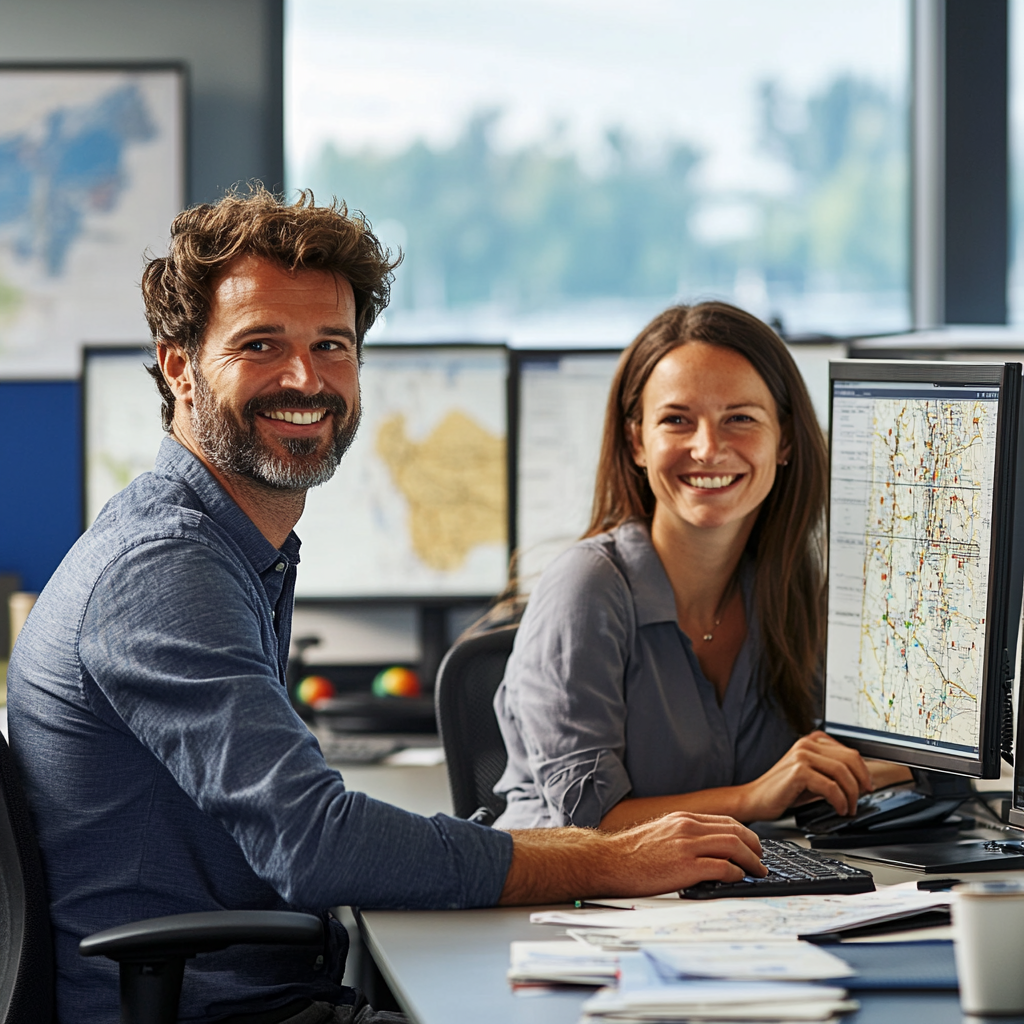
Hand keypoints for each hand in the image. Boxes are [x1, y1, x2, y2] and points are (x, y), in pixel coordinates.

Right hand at [499, 812, 765, 904]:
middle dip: (755, 846)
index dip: (745, 833)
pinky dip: (736, 873)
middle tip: (762, 859)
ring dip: (752, 860)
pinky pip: (722, 867)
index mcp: (682, 818)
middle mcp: (688, 827)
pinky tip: (738, 879)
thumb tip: (706, 847)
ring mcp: (687, 845)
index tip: (753, 845)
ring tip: (758, 871)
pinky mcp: (686, 866)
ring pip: (734, 846)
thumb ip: (683, 835)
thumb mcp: (661, 833)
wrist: (608, 861)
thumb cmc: (630, 853)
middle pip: (735, 830)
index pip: (725, 821)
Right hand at [736, 731, 871, 821]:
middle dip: (861, 783)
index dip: (864, 771)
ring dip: (851, 795)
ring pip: (843, 773)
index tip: (867, 786)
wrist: (756, 799)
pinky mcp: (798, 771)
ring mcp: (802, 756)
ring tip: (849, 807)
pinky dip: (840, 801)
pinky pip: (831, 786)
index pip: (850, 752)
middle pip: (850, 760)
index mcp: (811, 741)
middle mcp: (807, 744)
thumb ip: (830, 770)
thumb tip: (860, 779)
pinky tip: (839, 809)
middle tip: (861, 799)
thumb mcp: (810, 775)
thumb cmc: (783, 790)